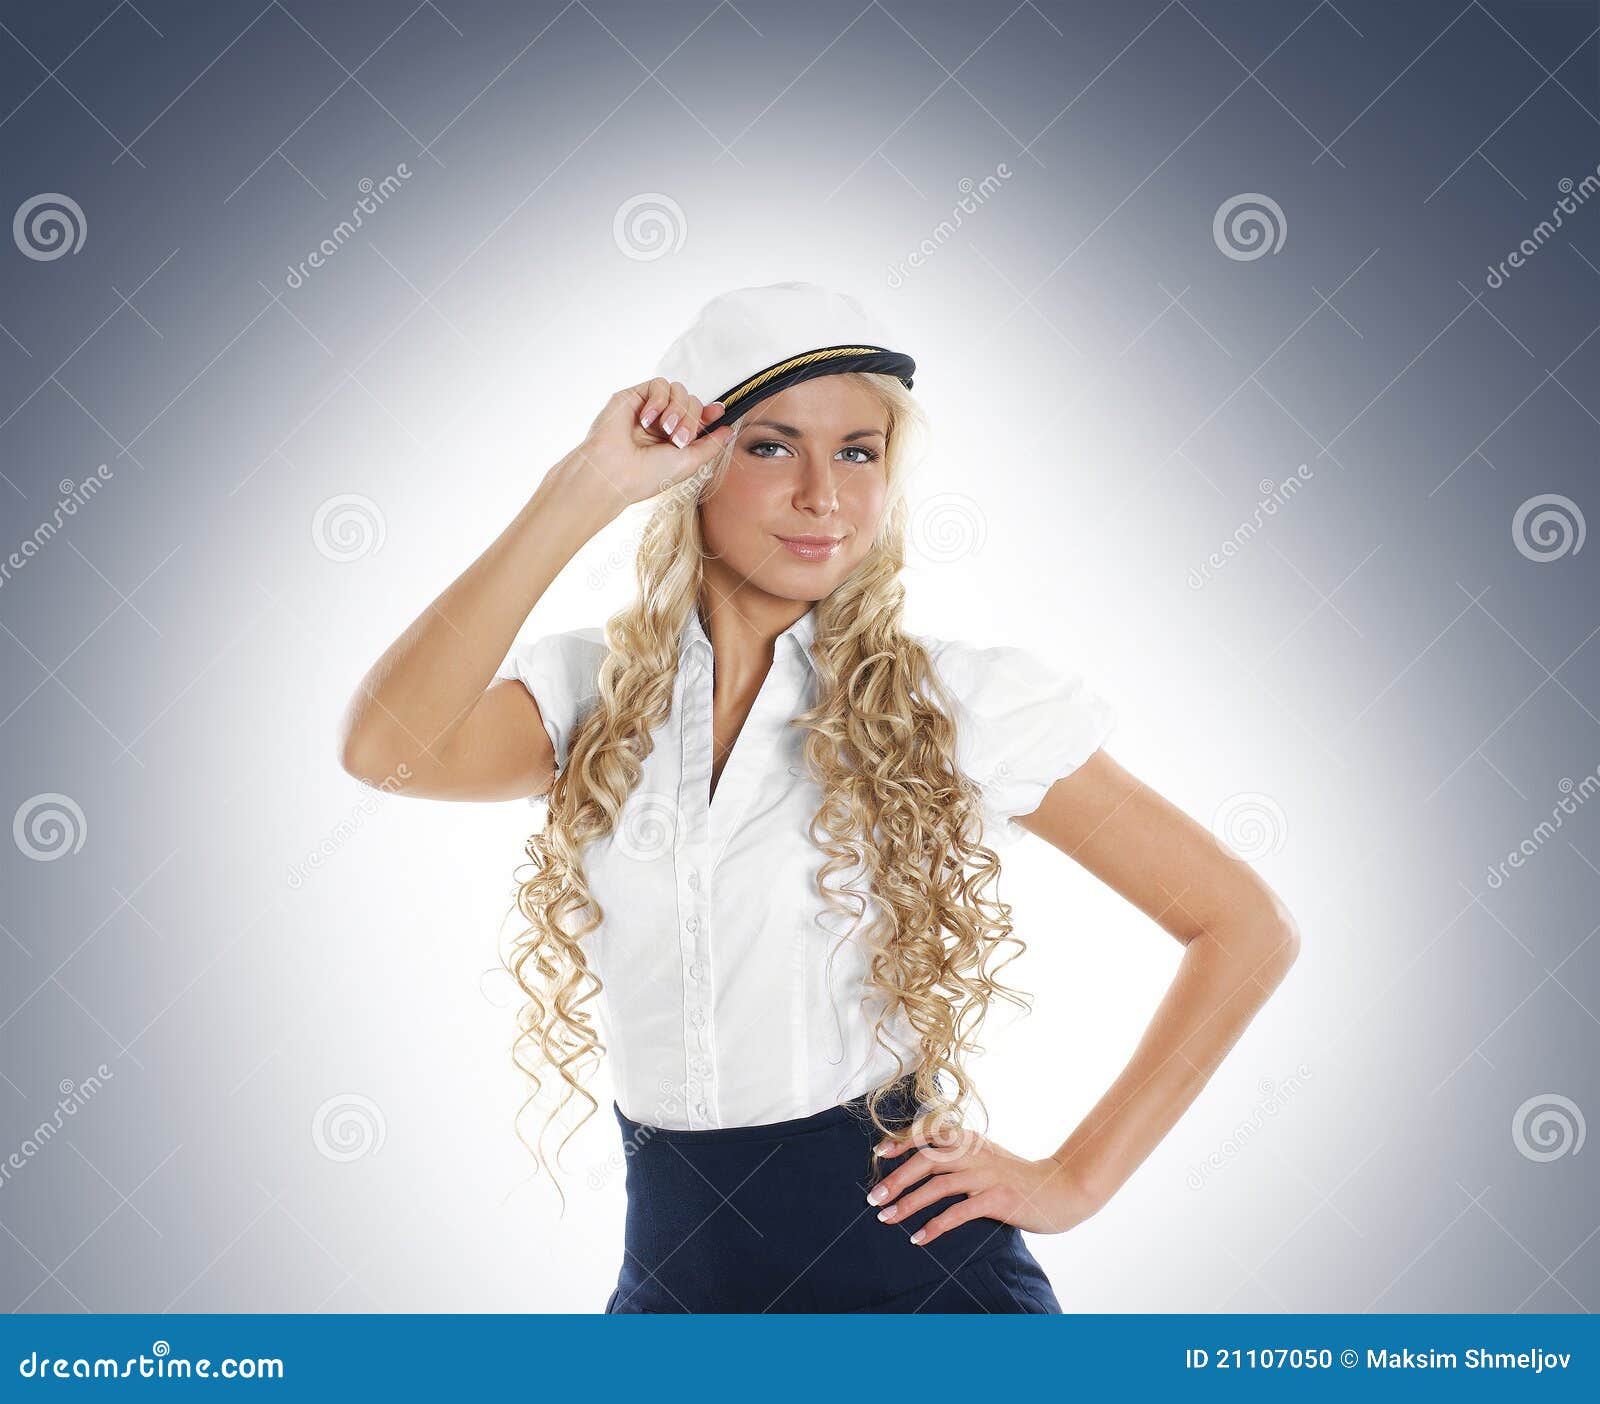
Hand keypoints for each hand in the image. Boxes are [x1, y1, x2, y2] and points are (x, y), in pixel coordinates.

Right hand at [563, 378, 731, 511]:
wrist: (614, 472)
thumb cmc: (647, 475)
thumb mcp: (690, 463)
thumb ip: (711, 445)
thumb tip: (729, 429)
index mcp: (675, 439)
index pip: (699, 417)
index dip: (710, 413)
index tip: (717, 413)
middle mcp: (662, 423)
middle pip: (693, 402)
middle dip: (692, 419)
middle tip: (679, 439)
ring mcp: (649, 410)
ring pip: (679, 390)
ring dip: (678, 409)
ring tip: (665, 430)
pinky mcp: (634, 397)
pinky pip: (659, 384)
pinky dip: (659, 400)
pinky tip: (648, 419)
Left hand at [867, 1121, 1103, 1246]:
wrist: (1061, 1188)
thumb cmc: (1018, 1177)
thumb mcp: (988, 1156)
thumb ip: (961, 1155)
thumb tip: (924, 1166)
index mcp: (971, 1139)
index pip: (929, 1135)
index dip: (901, 1142)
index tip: (878, 1154)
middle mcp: (975, 1153)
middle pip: (925, 1161)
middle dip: (896, 1179)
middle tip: (873, 1198)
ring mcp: (985, 1175)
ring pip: (936, 1186)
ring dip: (907, 1204)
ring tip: (886, 1218)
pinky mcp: (996, 1199)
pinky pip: (957, 1213)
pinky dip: (934, 1226)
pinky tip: (918, 1239)